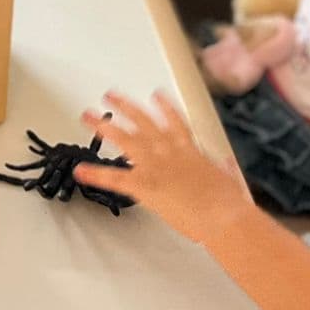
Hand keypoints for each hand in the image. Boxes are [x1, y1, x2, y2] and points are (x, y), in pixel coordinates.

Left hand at [76, 90, 243, 243]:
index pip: (174, 121)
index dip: (163, 106)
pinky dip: (96, 174)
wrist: (223, 214)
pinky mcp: (144, 184)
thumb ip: (223, 169)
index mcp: (189, 150)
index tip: (155, 94)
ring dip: (104, 126)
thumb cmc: (229, 202)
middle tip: (110, 95)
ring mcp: (154, 166)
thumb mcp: (228, 179)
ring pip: (124, 139)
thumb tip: (226, 165)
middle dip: (124, 106)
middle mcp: (169, 151)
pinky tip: (80, 170)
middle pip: (142, 122)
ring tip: (87, 116)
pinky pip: (114, 177)